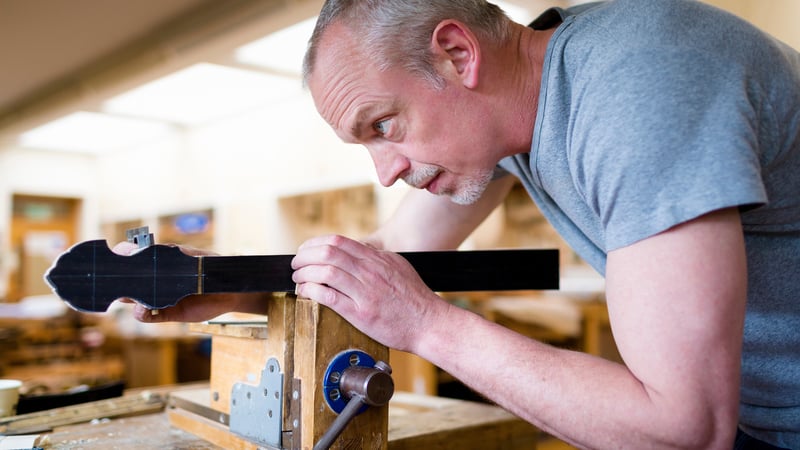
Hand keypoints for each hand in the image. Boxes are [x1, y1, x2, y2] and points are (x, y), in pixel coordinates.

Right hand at [110, 241, 248, 322]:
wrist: (229, 291)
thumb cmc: (212, 269)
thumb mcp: (197, 258)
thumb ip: (180, 255)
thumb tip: (163, 250)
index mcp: (159, 262)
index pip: (133, 256)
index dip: (122, 254)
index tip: (118, 253)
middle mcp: (155, 280)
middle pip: (128, 279)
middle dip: (119, 279)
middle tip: (117, 278)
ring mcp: (159, 297)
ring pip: (133, 299)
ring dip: (128, 297)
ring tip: (129, 294)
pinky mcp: (166, 314)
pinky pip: (146, 316)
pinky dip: (141, 312)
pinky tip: (145, 308)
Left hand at [291, 234, 449, 351]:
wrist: (429, 324)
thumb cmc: (415, 298)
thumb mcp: (398, 267)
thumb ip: (375, 259)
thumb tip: (354, 252)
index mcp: (377, 259)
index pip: (338, 241)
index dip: (315, 244)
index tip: (306, 250)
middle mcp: (370, 271)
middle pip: (328, 253)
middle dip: (304, 256)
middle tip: (296, 264)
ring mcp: (365, 292)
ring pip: (325, 272)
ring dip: (304, 273)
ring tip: (298, 278)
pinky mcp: (361, 313)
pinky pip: (328, 296)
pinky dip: (311, 291)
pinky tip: (305, 292)